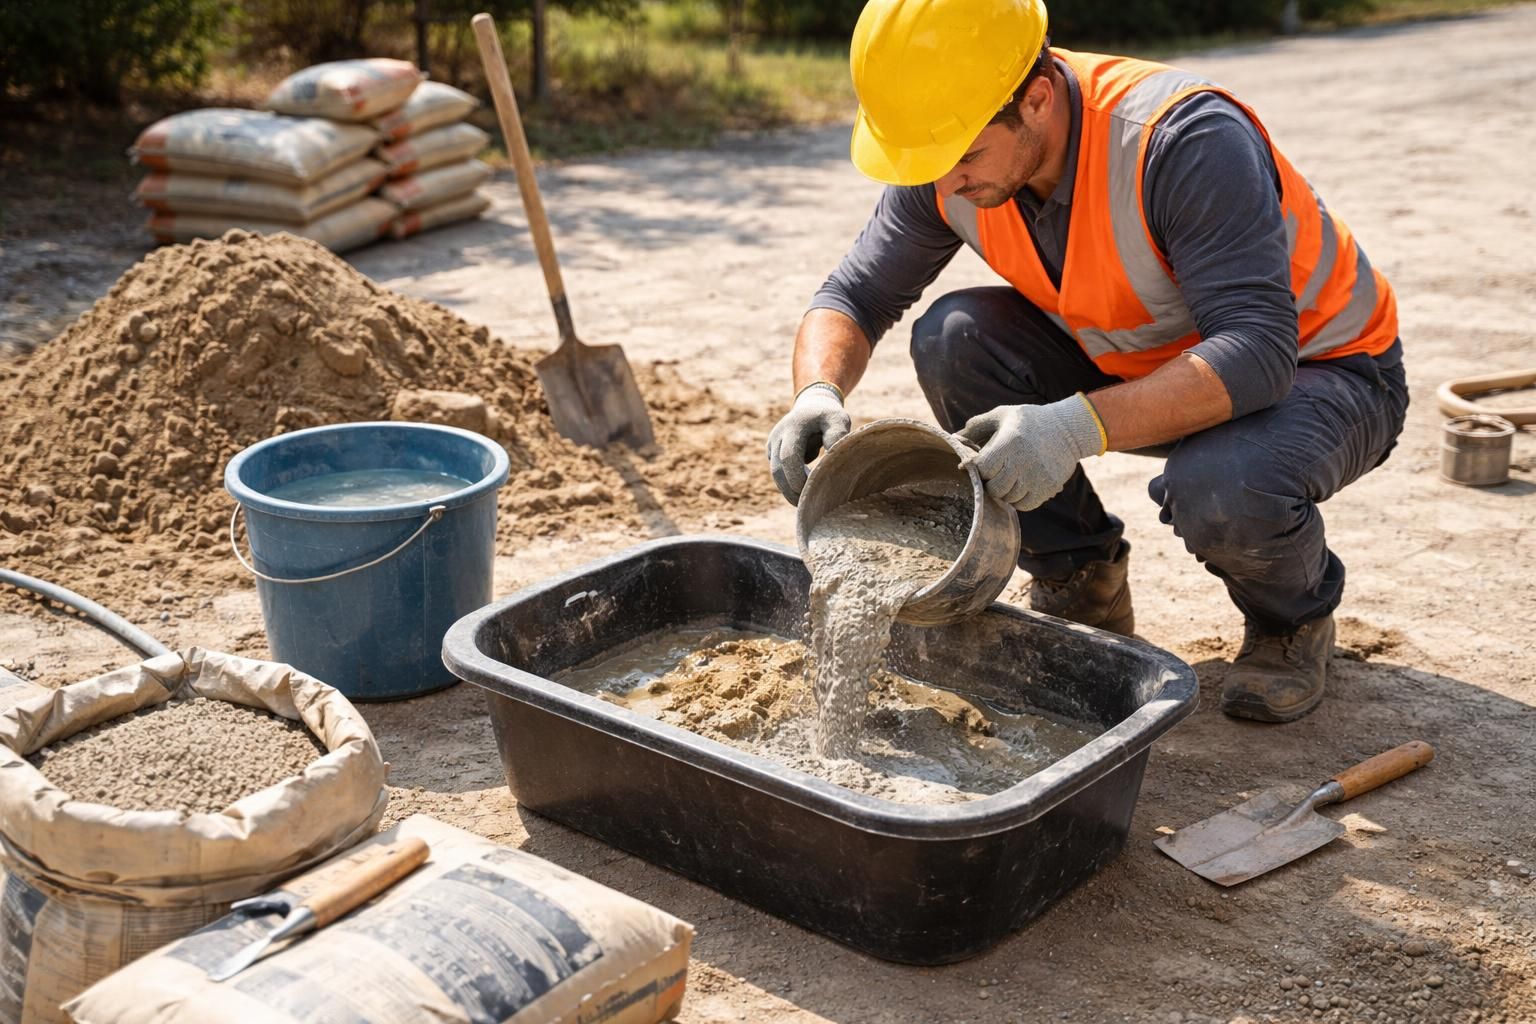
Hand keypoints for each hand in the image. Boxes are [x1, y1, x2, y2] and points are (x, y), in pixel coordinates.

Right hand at [767, 384, 850, 504]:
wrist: (812, 405)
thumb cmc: (828, 415)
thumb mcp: (838, 419)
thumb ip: (837, 435)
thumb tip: (832, 458)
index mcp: (793, 427)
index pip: (788, 457)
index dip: (796, 477)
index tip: (810, 491)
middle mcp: (778, 436)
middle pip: (777, 469)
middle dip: (790, 490)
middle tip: (807, 506)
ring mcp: (772, 444)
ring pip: (775, 474)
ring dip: (788, 490)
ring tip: (805, 504)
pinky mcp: (772, 452)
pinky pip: (778, 472)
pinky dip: (788, 484)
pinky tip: (803, 493)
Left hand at [956, 394, 1105, 510]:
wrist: (1068, 429)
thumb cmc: (1029, 421)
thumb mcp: (1003, 415)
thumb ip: (977, 425)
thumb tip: (954, 438)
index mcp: (1008, 444)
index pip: (982, 469)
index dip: (978, 469)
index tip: (981, 464)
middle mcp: (1022, 463)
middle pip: (994, 489)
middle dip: (991, 483)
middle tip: (996, 473)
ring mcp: (1036, 478)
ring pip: (1008, 499)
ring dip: (1005, 491)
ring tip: (1010, 477)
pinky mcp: (1047, 488)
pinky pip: (1024, 505)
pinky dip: (1019, 499)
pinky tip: (1021, 485)